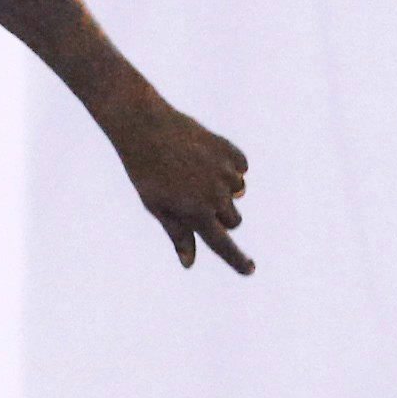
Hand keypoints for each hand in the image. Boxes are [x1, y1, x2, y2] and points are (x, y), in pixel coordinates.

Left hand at [109, 101, 252, 275]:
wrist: (146, 128)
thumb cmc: (147, 172)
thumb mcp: (157, 207)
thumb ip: (178, 234)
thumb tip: (189, 262)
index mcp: (196, 213)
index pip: (222, 245)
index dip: (237, 260)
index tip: (250, 270)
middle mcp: (215, 196)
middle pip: (233, 220)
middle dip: (221, 216)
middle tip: (197, 198)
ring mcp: (225, 173)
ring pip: (239, 192)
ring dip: (225, 189)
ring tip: (197, 172)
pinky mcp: (230, 151)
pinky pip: (241, 167)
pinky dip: (231, 167)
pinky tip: (207, 157)